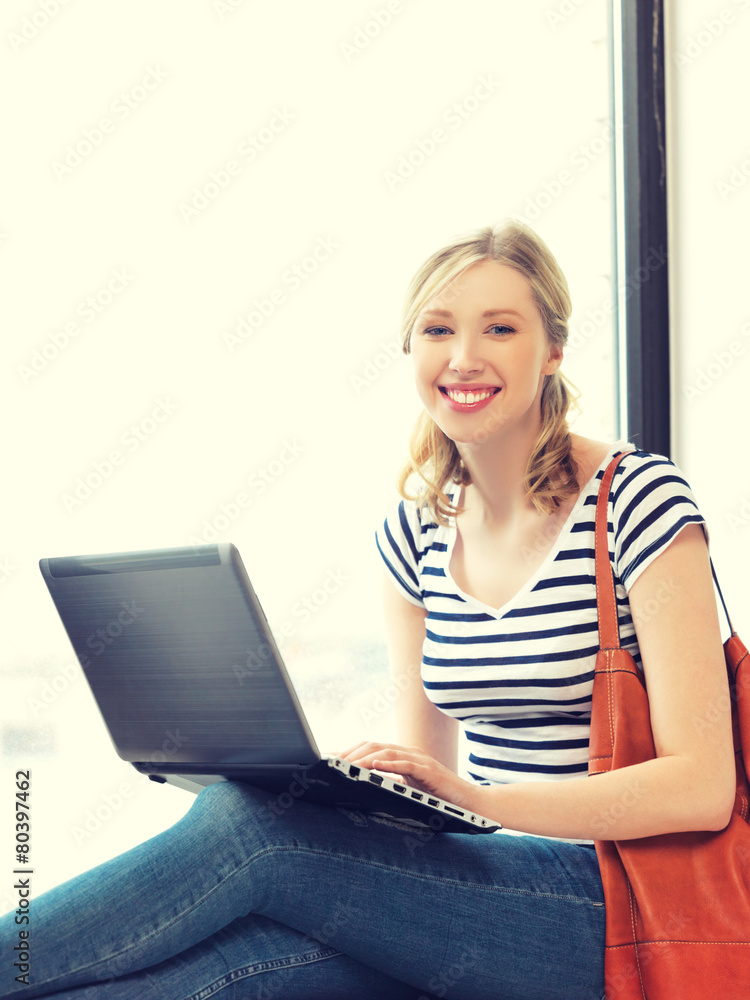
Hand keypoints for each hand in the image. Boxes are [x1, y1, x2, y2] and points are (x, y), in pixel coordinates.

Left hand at [337, 740, 473, 808]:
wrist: (471, 804)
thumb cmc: (439, 799)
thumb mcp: (409, 789)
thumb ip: (391, 784)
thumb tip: (362, 787)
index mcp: (403, 756)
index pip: (372, 748)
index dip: (350, 751)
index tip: (330, 759)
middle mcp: (410, 753)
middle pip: (375, 745)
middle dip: (351, 752)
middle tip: (332, 762)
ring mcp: (420, 760)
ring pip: (386, 752)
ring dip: (364, 758)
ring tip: (347, 765)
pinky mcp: (430, 771)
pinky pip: (406, 764)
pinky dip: (389, 764)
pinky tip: (374, 767)